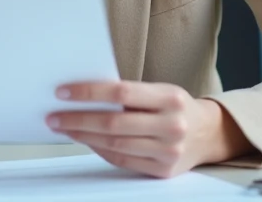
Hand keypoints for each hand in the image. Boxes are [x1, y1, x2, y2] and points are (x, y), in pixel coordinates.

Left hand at [47, 81, 237, 178]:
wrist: (208, 133)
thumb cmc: (175, 106)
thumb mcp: (160, 91)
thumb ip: (129, 94)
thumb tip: (85, 96)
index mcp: (170, 97)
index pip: (121, 92)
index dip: (89, 92)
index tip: (63, 92)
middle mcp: (172, 125)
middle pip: (114, 123)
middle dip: (78, 119)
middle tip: (54, 116)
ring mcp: (168, 151)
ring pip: (115, 145)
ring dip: (84, 136)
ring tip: (64, 128)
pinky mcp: (163, 171)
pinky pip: (123, 161)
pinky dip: (101, 150)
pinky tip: (87, 141)